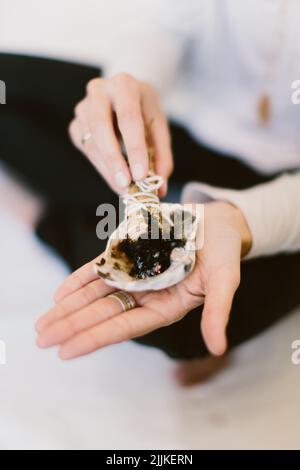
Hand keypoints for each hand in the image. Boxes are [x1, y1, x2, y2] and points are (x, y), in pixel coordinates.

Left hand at [35, 202, 251, 358]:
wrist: (218, 221)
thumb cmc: (225, 252)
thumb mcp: (225, 280)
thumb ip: (218, 312)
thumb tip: (218, 349)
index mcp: (166, 307)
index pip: (125, 327)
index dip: (95, 338)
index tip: (66, 351)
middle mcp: (147, 295)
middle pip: (103, 313)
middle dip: (72, 325)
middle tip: (41, 338)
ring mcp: (136, 275)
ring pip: (97, 294)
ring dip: (70, 306)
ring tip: (43, 322)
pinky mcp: (130, 255)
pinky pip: (101, 269)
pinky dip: (80, 280)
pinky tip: (60, 293)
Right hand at [69, 74, 172, 195]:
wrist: (127, 96)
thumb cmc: (144, 111)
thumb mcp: (159, 128)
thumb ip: (162, 157)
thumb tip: (160, 188)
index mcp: (124, 85)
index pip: (128, 118)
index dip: (135, 149)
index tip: (141, 175)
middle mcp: (98, 91)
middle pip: (101, 127)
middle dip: (114, 160)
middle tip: (126, 184)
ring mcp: (83, 107)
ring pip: (91, 142)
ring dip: (107, 169)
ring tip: (124, 187)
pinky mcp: (75, 125)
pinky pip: (85, 150)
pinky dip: (101, 167)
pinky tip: (114, 176)